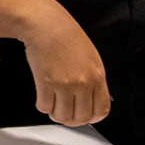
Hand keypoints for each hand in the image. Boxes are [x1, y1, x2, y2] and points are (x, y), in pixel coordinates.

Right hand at [21, 2, 110, 125]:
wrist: (46, 24)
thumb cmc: (66, 36)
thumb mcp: (91, 58)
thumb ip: (94, 79)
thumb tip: (91, 98)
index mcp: (97, 76)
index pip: (101, 110)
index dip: (91, 117)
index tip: (84, 115)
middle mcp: (83, 82)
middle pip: (81, 118)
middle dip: (72, 119)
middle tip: (65, 113)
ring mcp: (65, 84)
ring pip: (62, 116)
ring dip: (56, 114)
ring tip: (53, 106)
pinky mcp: (46, 83)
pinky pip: (45, 107)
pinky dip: (43, 106)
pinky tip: (43, 97)